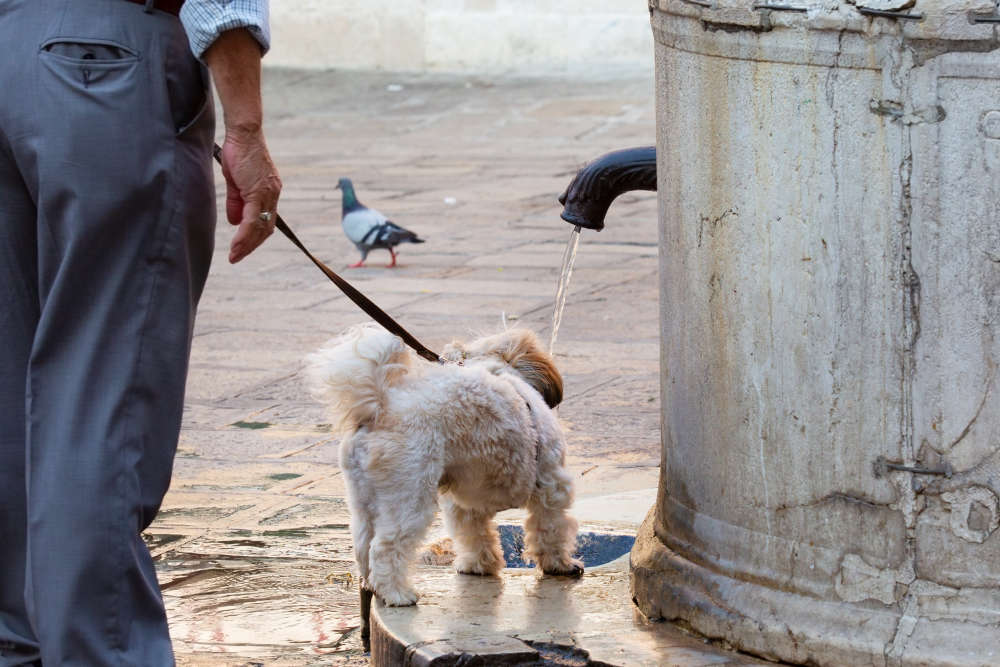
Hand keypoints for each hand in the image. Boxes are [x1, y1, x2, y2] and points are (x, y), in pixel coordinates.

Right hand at [202, 28, 280, 263]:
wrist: (243, 133)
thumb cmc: (239, 152)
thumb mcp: (236, 181)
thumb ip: (237, 201)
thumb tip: (235, 222)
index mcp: (269, 192)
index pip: (265, 221)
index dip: (255, 237)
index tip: (243, 248)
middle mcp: (272, 194)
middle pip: (266, 228)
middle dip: (252, 245)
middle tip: (237, 257)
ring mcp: (268, 193)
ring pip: (260, 226)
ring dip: (247, 244)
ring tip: (235, 255)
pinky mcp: (259, 190)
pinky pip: (253, 218)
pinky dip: (245, 234)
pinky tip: (237, 243)